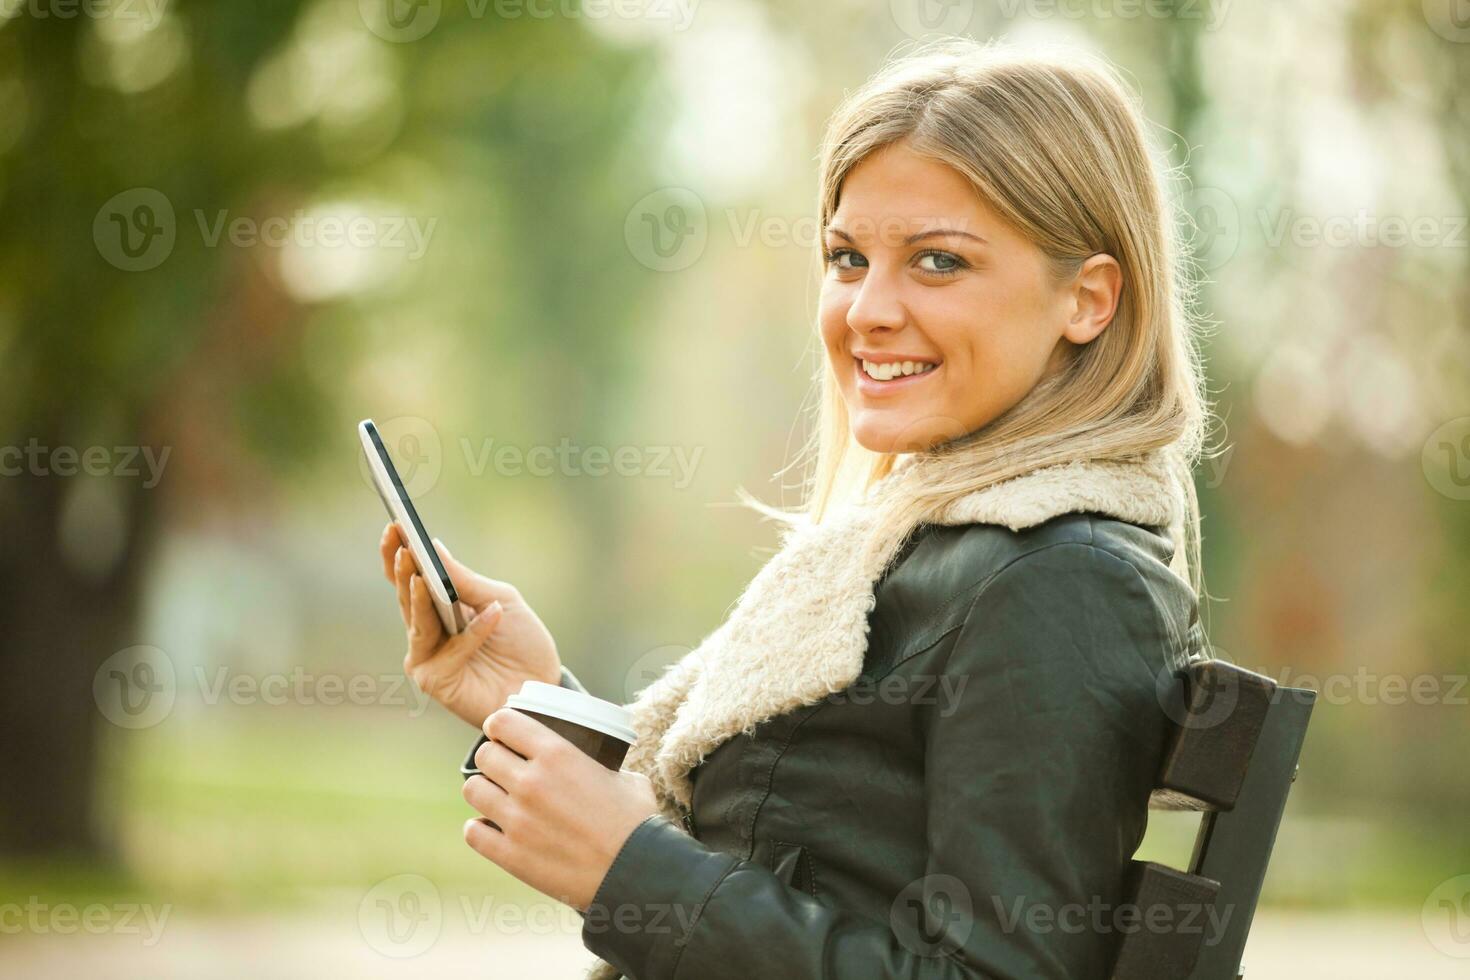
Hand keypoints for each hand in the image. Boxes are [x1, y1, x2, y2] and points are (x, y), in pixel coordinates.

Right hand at [380, 522, 560, 727]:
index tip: (394, 526)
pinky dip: (473, 633)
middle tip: (400, 544)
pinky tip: (493, 616)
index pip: (410, 577)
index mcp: (440, 607)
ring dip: (419, 597)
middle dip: (402, 569)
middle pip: (406, 596)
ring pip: (416, 621)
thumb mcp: (501, 600)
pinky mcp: (435, 679)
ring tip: (421, 575)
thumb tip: (433, 547)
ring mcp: (427, 656)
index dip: (398, 553)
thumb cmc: (522, 642)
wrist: (542, 685)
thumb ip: (466, 581)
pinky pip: (448, 650)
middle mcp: (427, 631)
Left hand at [461, 707, 658, 911]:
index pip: (504, 722)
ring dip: (485, 790)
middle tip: (505, 767)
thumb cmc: (635, 823)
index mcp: (557, 754)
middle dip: (493, 757)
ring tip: (498, 797)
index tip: (503, 732)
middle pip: (485, 755)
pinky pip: (472, 832)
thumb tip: (603, 766)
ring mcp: (516, 819)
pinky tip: (493, 828)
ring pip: (473, 789)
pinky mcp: (510, 854)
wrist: (635, 872)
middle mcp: (530, 782)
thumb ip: (604, 766)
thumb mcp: (625, 777)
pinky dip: (480, 828)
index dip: (500, 725)